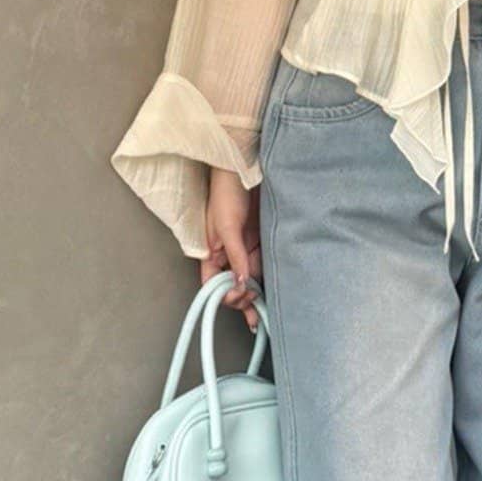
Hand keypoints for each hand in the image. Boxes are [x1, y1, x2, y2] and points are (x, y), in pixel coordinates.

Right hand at [200, 166, 261, 331]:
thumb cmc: (227, 194)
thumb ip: (235, 255)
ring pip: (249, 281)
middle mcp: (227, 256)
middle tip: (253, 301)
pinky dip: (266, 281)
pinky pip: (262, 268)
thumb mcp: (228, 226)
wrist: (246, 173)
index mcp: (211, 253)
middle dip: (241, 299)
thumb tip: (241, 281)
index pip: (212, 284)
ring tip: (262, 308)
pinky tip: (270, 294)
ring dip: (255, 295)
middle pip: (231, 287)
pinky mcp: (259, 245)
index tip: (238, 296)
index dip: (223, 295)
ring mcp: (244, 251)